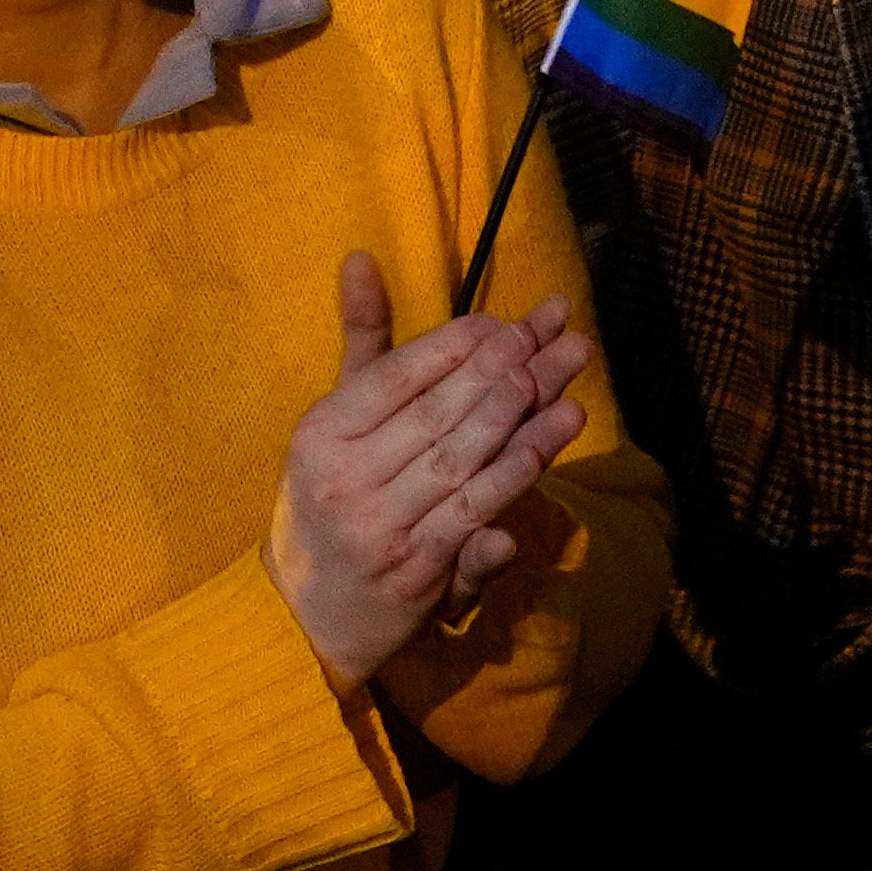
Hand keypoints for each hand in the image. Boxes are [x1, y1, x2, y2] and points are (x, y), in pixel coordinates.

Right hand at [263, 251, 596, 690]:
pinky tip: (549, 439)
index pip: (399, 375)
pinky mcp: (416, 567)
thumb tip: (362, 257)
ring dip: (524, 413)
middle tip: (557, 332)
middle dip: (506, 366)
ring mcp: (380, 524)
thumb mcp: (334, 421)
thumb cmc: (327, 498)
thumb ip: (361, 343)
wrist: (304, 613)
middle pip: (440, 410)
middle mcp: (346, 474)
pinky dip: (515, 471)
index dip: (457, 345)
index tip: (506, 322)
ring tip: (567, 374)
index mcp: (322, 431)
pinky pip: (474, 507)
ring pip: (463, 457)